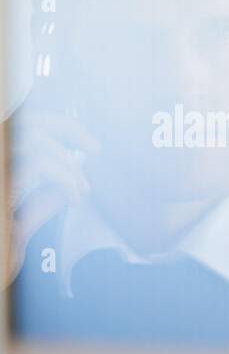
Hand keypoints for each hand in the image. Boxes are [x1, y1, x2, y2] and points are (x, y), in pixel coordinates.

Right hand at [5, 107, 99, 284]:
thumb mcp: (17, 230)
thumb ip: (37, 205)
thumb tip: (63, 190)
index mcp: (2, 172)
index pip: (25, 127)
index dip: (60, 127)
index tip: (89, 145)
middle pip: (29, 123)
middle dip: (68, 129)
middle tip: (94, 149)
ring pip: (37, 141)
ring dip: (68, 165)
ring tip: (78, 191)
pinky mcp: (3, 187)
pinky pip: (39, 164)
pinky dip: (64, 178)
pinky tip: (72, 198)